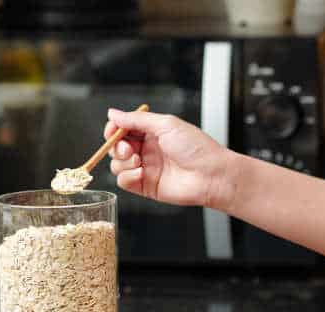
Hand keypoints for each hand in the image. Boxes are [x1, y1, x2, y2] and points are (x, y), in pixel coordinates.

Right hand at [104, 108, 239, 209]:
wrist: (211, 175)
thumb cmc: (197, 148)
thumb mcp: (166, 124)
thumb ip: (137, 119)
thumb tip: (114, 113)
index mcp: (152, 132)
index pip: (123, 129)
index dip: (114, 129)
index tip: (113, 131)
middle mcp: (147, 150)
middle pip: (116, 147)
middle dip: (116, 146)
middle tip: (128, 148)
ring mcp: (146, 168)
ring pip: (117, 165)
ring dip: (122, 162)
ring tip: (138, 161)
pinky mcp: (145, 186)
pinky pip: (123, 181)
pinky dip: (127, 176)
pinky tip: (141, 173)